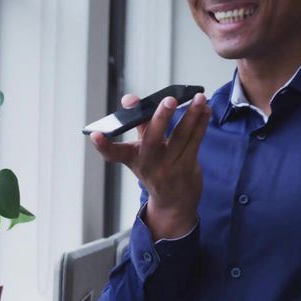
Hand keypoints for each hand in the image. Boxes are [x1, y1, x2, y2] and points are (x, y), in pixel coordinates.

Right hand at [90, 92, 209, 239]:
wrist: (173, 202)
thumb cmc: (155, 169)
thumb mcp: (140, 151)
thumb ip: (138, 124)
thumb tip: (130, 99)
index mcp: (133, 158)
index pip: (113, 153)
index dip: (103, 145)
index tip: (95, 135)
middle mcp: (149, 164)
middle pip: (152, 140)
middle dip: (161, 118)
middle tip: (169, 100)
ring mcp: (169, 167)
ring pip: (181, 137)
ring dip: (192, 115)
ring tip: (198, 98)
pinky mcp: (187, 167)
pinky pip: (195, 141)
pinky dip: (201, 123)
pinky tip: (205, 110)